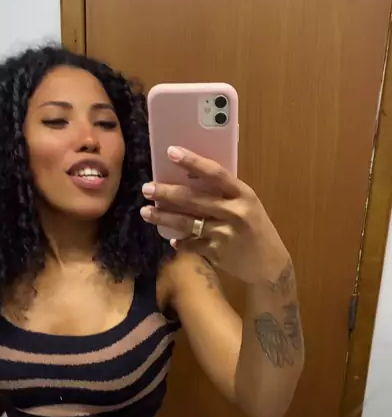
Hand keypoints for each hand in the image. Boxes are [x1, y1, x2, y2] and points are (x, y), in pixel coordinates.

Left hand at [141, 146, 289, 284]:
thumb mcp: (248, 205)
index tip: (172, 152)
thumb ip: (225, 194)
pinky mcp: (216, 253)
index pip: (215, 173)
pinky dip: (179, 241)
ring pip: (186, 223)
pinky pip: (190, 244)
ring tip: (146, 211)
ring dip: (163, 217)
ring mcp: (224, 234)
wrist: (270, 264)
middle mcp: (234, 212)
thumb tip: (190, 180)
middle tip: (147, 187)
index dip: (193, 162)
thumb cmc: (256, 229)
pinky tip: (171, 238)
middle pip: (193, 199)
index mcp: (243, 195)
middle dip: (166, 193)